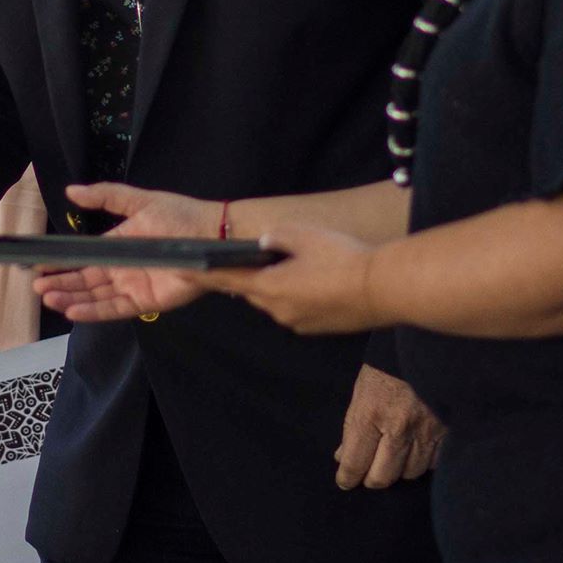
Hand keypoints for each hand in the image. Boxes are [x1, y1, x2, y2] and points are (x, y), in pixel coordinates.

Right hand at [32, 181, 225, 321]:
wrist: (211, 237)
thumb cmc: (179, 216)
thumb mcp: (139, 200)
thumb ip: (106, 196)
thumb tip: (71, 191)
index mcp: (118, 244)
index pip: (83, 257)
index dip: (61, 262)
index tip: (38, 265)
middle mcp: (121, 268)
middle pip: (84, 280)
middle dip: (60, 283)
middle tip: (36, 287)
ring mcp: (132, 286)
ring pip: (94, 296)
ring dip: (71, 298)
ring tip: (48, 298)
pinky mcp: (144, 301)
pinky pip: (113, 309)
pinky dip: (93, 311)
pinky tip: (72, 310)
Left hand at [212, 225, 384, 333]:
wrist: (383, 289)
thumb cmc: (341, 258)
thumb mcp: (304, 235)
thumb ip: (277, 237)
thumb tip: (265, 241)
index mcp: (268, 287)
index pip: (225, 280)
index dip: (201, 275)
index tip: (179, 271)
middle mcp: (277, 310)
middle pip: (255, 289)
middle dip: (255, 274)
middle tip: (268, 255)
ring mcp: (298, 322)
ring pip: (278, 299)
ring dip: (281, 284)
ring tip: (306, 264)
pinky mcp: (317, 327)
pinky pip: (299, 308)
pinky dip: (301, 295)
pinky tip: (322, 280)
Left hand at [334, 364, 442, 489]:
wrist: (428, 348)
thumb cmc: (388, 367)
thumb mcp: (362, 392)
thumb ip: (353, 427)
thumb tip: (342, 457)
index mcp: (371, 414)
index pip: (355, 462)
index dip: (347, 477)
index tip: (346, 482)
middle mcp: (398, 428)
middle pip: (382, 476)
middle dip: (372, 478)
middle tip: (370, 473)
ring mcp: (425, 431)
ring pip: (410, 473)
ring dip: (400, 469)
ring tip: (395, 458)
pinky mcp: (447, 432)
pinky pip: (433, 463)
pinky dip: (424, 461)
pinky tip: (418, 450)